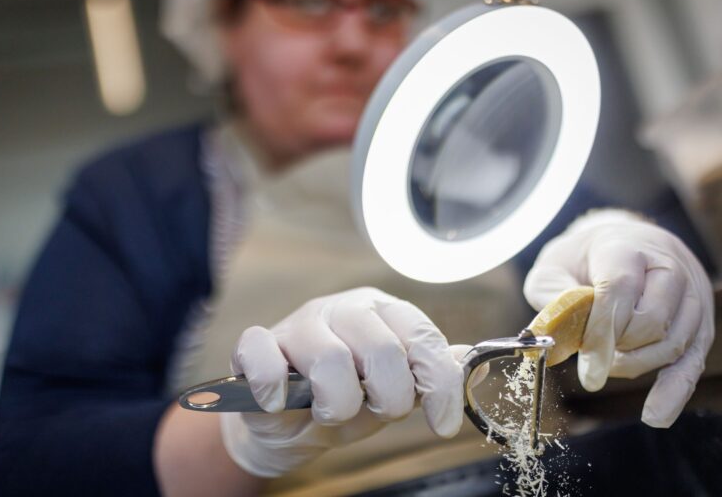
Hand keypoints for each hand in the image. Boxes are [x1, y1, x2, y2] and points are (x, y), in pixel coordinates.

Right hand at [219, 287, 474, 476]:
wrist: (288, 422)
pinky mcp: (258, 344)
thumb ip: (430, 374)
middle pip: (381, 349)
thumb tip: (474, 365)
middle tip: (375, 412)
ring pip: (329, 358)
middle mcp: (344, 308)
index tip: (443, 425)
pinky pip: (261, 352)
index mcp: (383, 312)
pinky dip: (272, 385)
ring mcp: (299, 323)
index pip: (422, 337)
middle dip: (387, 397)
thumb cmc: (347, 398)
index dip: (440, 385)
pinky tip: (278, 402)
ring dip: (336, 403)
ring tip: (330, 412)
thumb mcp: (395, 389)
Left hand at [524, 209, 713, 427]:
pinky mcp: (699, 323)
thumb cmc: (583, 259)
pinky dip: (673, 391)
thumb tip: (551, 333)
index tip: (584, 367)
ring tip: (608, 361)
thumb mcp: (553, 266)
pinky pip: (691, 362)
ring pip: (673, 343)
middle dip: (618, 346)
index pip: (620, 289)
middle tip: (593, 350)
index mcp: (627, 247)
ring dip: (635, 363)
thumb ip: (552, 296)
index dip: (601, 330)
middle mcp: (668, 267)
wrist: (622, 242)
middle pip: (652, 320)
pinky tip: (655, 415)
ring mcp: (691, 296)